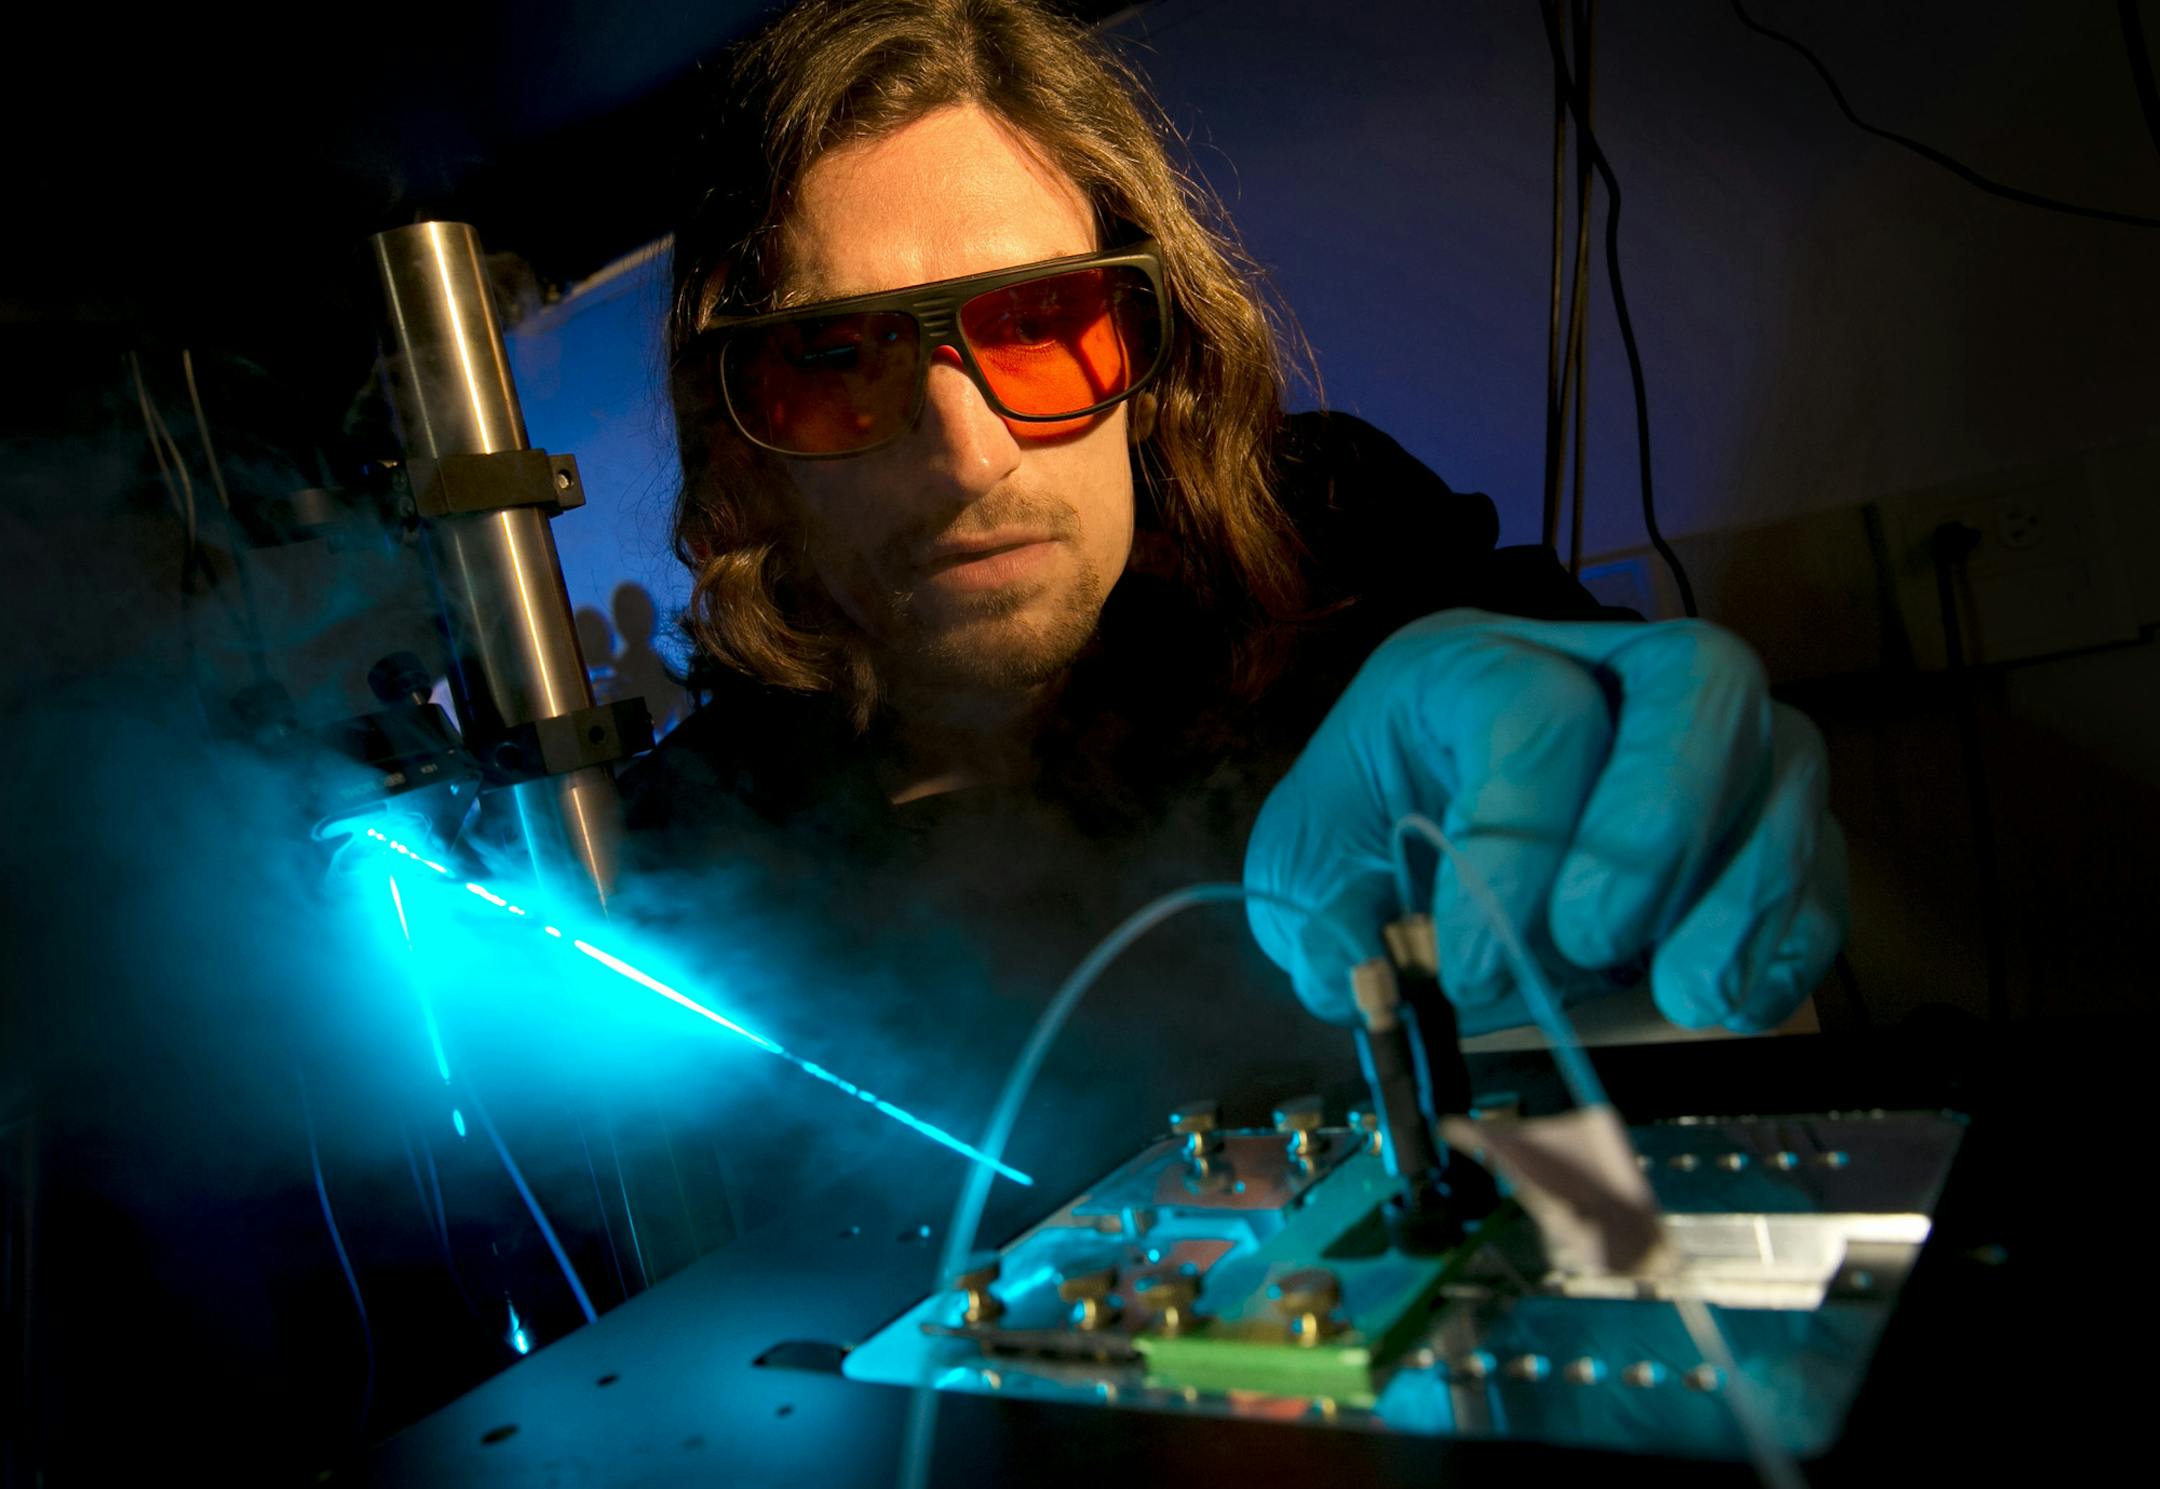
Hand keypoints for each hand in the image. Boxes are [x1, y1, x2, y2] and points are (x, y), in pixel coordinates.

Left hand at [1244, 610, 1846, 1035]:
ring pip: (1787, 755)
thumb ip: (1329, 925)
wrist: (1403, 871)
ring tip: (1683, 995)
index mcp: (1471, 665)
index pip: (1531, 709)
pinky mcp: (1760, 819)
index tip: (1472, 967)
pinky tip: (1734, 1003)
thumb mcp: (1304, 877)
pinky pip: (1826, 855)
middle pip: (1699, 675)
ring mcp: (1702, 738)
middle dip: (1658, 819)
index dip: (1512, 841)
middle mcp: (1602, 669)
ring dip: (1743, 889)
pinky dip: (1795, 934)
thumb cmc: (1360, 850)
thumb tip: (1387, 981)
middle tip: (1595, 943)